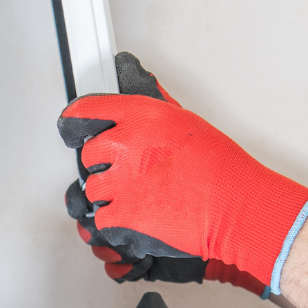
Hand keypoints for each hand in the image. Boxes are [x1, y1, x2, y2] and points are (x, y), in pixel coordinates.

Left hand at [59, 53, 307, 295]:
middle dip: (103, 165)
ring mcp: (121, 182)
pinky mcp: (122, 214)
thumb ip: (155, 109)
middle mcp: (126, 145)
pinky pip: (101, 218)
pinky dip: (114, 222)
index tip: (72, 125)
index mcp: (141, 116)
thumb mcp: (186, 122)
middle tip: (127, 173)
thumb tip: (142, 86)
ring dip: (108, 195)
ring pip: (92, 189)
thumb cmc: (221, 169)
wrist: (235, 207)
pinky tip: (138, 216)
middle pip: (88, 154)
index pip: (87, 111)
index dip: (76, 121)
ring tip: (138, 197)